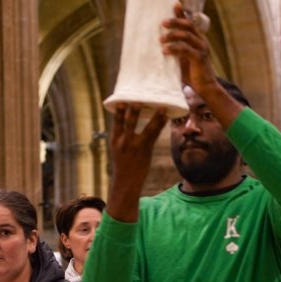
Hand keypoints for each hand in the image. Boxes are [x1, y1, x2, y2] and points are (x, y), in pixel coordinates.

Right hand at [107, 103, 167, 220]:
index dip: (119, 111)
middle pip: (129, 123)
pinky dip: (160, 125)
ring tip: (161, 106)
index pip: (116, 122)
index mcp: (115, 139)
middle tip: (138, 99)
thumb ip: (122, 133)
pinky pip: (155, 135)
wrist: (126, 182)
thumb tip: (128, 115)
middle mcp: (124, 142)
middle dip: (133, 111)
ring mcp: (136, 147)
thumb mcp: (118, 147)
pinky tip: (165, 117)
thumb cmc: (123, 161)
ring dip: (154, 117)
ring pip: (146, 129)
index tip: (121, 100)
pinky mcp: (146, 151)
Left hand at [160, 3, 215, 93]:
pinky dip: (174, 49)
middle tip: (163, 24)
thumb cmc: (193, 73)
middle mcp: (202, 42)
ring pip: (187, 36)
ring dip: (172, 36)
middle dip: (175, 22)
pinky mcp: (199, 59)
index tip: (174, 4)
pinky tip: (165, 51)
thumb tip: (162, 43)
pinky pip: (185, 50)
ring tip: (161, 40)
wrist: (206, 88)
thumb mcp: (184, 58)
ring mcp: (202, 50)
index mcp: (199, 39)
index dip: (182, 13)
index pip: (190, 23)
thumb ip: (178, 49)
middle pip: (188, 26)